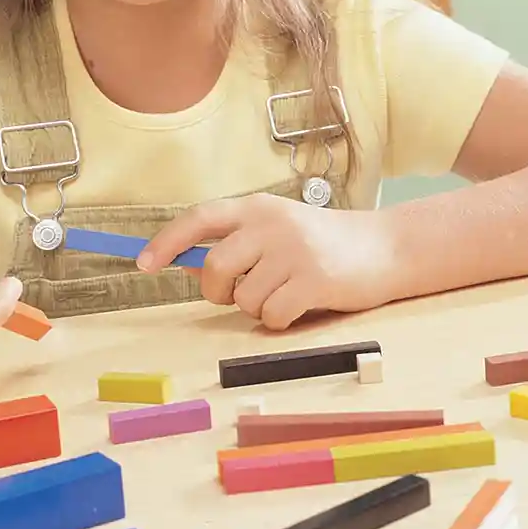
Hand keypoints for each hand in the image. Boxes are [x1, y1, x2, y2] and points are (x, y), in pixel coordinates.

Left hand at [136, 195, 394, 329]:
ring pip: (243, 298)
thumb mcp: (277, 230)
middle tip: (240, 292)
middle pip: (214, 266)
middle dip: (218, 290)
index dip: (167, 241)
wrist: (385, 248)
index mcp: (256, 208)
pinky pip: (271, 316)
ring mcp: (293, 250)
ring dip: (256, 307)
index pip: (199, 219)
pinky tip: (301, 305)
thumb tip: (184, 264)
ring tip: (284, 292)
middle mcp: (271, 223)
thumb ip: (236, 243)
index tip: (143, 264)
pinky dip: (279, 320)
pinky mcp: (314, 279)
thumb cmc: (323, 243)